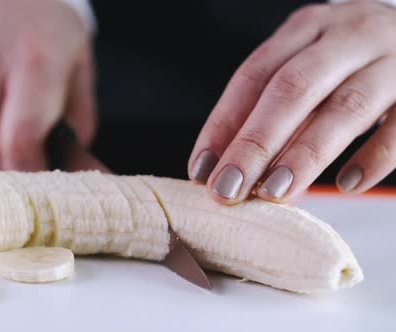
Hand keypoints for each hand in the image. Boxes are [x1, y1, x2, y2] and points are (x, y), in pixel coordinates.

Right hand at [0, 0, 95, 170]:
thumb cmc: (45, 32)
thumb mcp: (78, 70)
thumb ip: (77, 124)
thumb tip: (68, 169)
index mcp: (32, 62)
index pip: (20, 140)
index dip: (28, 174)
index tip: (37, 185)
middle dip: (8, 172)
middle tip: (25, 167)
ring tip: (6, 119)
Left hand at [187, 1, 395, 204]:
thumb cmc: (352, 60)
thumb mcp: (311, 66)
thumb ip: (275, 105)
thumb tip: (228, 165)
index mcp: (307, 27)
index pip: (254, 75)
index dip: (223, 123)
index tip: (202, 169)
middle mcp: (348, 35)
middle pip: (292, 88)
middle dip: (255, 143)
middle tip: (228, 189)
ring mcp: (392, 58)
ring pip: (344, 107)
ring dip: (304, 155)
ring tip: (274, 192)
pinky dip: (373, 158)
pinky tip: (347, 185)